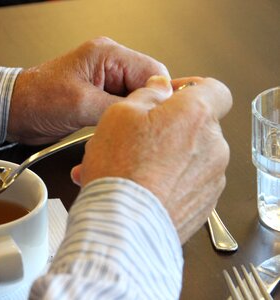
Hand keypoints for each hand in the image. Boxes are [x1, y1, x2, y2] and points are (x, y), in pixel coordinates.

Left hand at [7, 37, 168, 144]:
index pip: (153, 71)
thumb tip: (148, 114)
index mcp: (107, 54)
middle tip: (143, 131)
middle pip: (147, 86)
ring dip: (133, 118)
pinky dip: (122, 123)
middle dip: (146, 109)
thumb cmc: (36, 99)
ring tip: (127, 133)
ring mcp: (104, 82)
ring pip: (136, 101)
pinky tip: (116, 133)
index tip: (159, 118)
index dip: (160, 95)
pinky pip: (122, 110)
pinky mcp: (98, 98)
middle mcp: (109, 65)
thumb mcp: (80, 105)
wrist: (13, 112)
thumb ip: (118, 107)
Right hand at [71, 76, 231, 242]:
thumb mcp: (120, 114)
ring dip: (163, 157)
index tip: (169, 98)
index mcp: (195, 115)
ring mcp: (212, 178)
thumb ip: (147, 93)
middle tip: (136, 138)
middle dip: (168, 129)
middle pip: (196, 126)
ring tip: (127, 168)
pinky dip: (167, 182)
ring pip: (188, 157)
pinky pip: (186, 184)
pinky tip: (138, 187)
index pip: (214, 90)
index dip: (190, 90)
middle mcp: (213, 146)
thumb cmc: (120, 169)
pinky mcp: (204, 205)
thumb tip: (161, 88)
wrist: (123, 226)